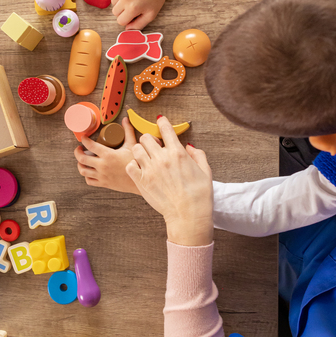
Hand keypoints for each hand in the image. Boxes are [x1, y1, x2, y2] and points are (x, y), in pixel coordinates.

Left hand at [74, 117, 139, 192]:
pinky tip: (89, 171)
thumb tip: (125, 119)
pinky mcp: (104, 183)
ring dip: (80, 164)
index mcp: (108, 155)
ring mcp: (102, 175)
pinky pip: (89, 181)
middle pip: (82, 159)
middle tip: (79, 148)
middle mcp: (102, 165)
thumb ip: (128, 131)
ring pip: (83, 171)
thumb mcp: (132, 145)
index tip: (84, 138)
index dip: (84, 140)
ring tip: (82, 160)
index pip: (90, 145)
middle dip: (77, 152)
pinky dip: (86, 176)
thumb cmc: (137, 162)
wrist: (140, 180)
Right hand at [111, 0, 199, 28]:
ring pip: (113, 1)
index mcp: (133, 8)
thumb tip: (127, 29)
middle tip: (133, 6)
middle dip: (122, 12)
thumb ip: (139, 24)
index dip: (127, 20)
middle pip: (115, 12)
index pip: (120, 21)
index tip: (133, 15)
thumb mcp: (151, 14)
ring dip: (120, 2)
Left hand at [125, 118, 213, 245]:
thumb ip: (198, 155)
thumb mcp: (205, 171)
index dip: (162, 122)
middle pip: (146, 137)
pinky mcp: (142, 181)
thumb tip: (190, 147)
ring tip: (145, 158)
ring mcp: (150, 170)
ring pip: (136, 149)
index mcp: (178, 153)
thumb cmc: (199, 195)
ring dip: (140, 151)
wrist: (188, 215)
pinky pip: (130, 165)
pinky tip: (140, 170)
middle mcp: (162, 158)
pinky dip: (133, 165)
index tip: (160, 121)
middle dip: (149, 139)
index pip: (166, 129)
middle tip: (153, 147)